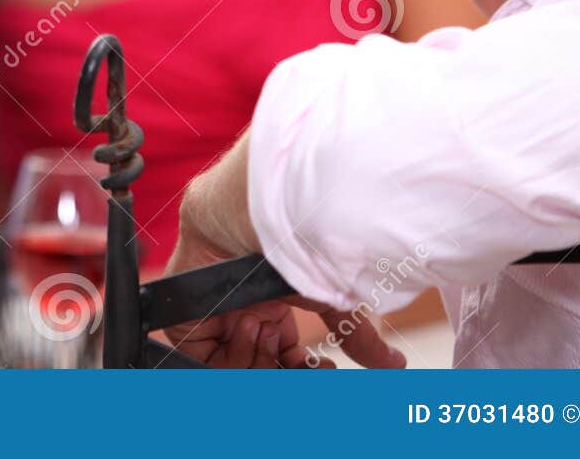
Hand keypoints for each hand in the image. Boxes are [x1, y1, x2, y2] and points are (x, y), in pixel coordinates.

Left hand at [161, 191, 403, 369]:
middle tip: (299, 362)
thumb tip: (395, 365)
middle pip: (256, 364)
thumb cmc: (292, 240)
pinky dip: (227, 358)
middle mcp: (239, 316)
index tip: (322, 369)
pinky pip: (199, 359)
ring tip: (272, 334)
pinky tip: (249, 330)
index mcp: (267, 311)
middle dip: (279, 369)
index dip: (298, 370)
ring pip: (231, 365)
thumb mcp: (329, 294)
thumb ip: (357, 335)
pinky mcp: (185, 320)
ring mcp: (213, 318)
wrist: (246, 209)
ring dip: (258, 360)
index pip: (278, 358)